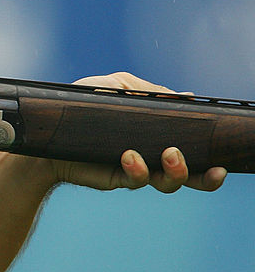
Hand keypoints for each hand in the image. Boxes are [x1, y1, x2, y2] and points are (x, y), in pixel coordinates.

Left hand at [50, 72, 226, 192]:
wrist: (48, 128)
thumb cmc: (82, 105)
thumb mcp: (117, 88)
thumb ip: (149, 93)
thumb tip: (187, 97)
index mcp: (158, 134)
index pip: (193, 150)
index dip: (212, 158)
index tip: (224, 158)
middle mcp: (152, 155)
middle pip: (190, 176)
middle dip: (204, 176)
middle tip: (211, 167)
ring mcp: (136, 168)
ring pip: (168, 182)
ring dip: (177, 172)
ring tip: (170, 154)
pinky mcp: (116, 178)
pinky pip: (136, 179)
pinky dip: (138, 168)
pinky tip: (130, 156)